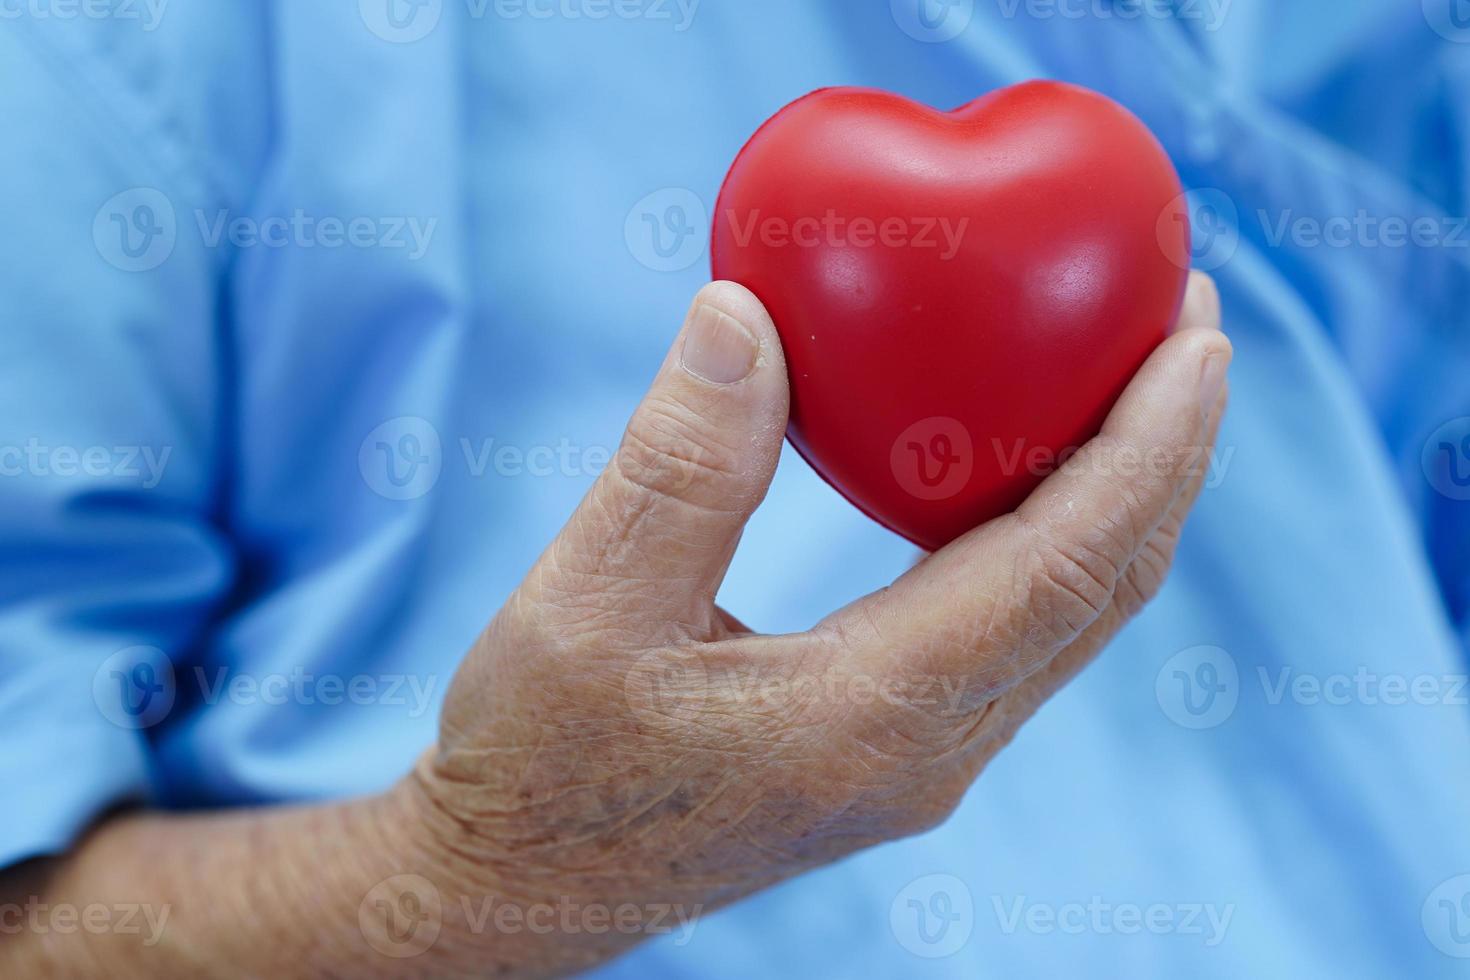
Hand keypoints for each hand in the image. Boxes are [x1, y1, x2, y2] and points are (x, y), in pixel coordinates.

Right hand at [399, 273, 1229, 973]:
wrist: (513, 886)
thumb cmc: (533, 761)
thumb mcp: (586, 603)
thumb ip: (678, 461)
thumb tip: (744, 310)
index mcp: (873, 716)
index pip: (1065, 565)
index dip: (1148, 447)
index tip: (1197, 334)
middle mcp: (929, 752)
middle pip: (1103, 592)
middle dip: (1167, 456)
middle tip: (1188, 325)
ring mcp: (921, 762)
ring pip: (1071, 618)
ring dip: (1120, 498)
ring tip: (1132, 384)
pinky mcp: (893, 752)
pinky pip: (1017, 631)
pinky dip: (1054, 538)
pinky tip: (1019, 469)